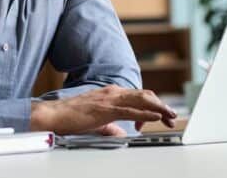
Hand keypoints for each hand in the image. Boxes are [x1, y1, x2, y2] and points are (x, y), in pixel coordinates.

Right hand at [30, 85, 176, 134]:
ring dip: (158, 108)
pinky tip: (155, 116)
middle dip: (160, 105)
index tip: (160, 117)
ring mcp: (110, 99)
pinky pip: (131, 110)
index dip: (152, 105)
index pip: (138, 96)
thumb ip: (111, 127)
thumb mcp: (97, 122)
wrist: (55, 114)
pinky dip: (146, 113)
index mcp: (110, 93)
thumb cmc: (72, 117)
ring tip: (170, 115)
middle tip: (171, 116)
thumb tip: (122, 134)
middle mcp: (112, 92)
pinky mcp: (106, 109)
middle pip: (144, 95)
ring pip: (141, 100)